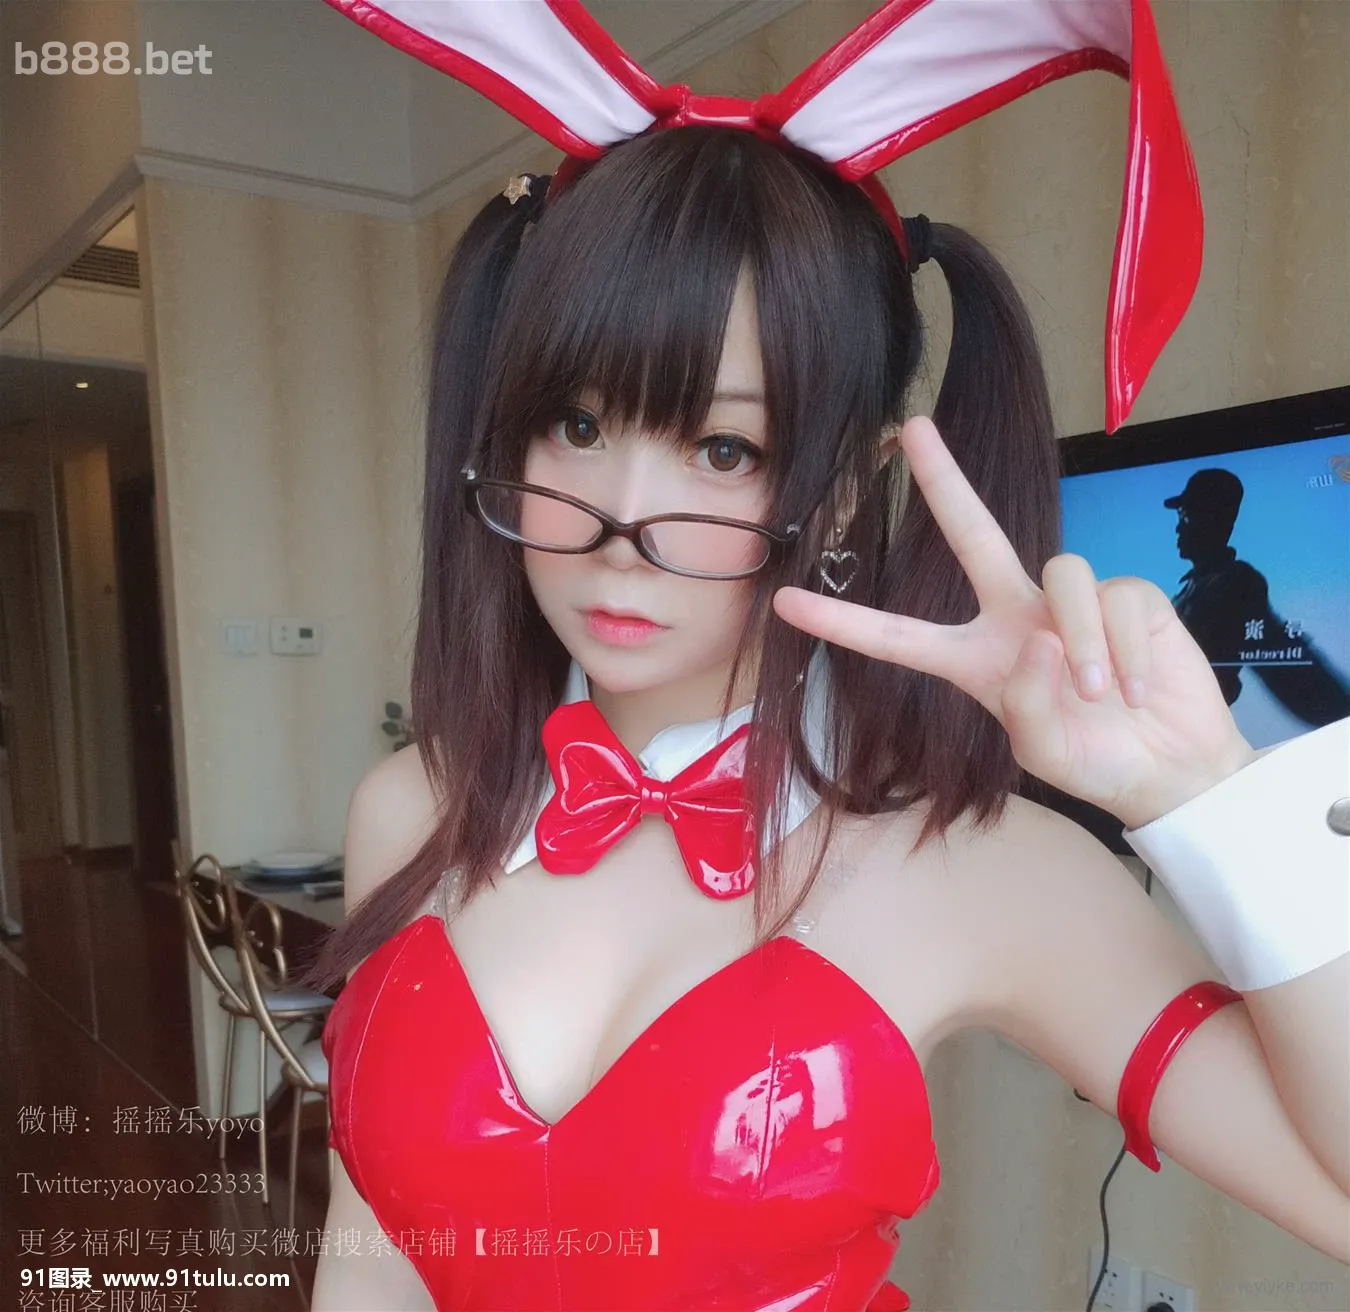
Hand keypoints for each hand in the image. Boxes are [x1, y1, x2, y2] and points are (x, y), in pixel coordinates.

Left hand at [773, 416, 1256, 829]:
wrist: (1172, 768)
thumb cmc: (1094, 759)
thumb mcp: (1042, 748)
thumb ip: (1024, 704)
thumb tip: (1037, 642)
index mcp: (975, 658)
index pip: (899, 636)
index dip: (844, 619)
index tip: (785, 602)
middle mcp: (1016, 616)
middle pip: (971, 535)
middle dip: (944, 481)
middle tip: (910, 429)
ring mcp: (1070, 601)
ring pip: (1064, 575)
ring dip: (1083, 641)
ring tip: (1099, 693)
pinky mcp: (1128, 594)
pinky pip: (1117, 599)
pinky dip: (1125, 648)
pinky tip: (1134, 684)